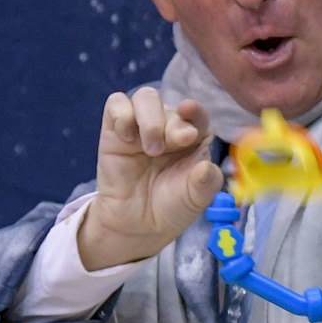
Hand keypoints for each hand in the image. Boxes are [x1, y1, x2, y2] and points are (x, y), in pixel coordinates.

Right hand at [77, 87, 221, 269]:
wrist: (137, 225)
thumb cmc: (171, 207)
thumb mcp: (195, 199)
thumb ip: (205, 183)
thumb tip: (206, 167)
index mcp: (194, 137)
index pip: (197, 114)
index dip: (194, 111)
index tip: (189, 111)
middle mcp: (169, 127)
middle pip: (170, 106)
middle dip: (171, 125)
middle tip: (166, 148)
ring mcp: (142, 126)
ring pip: (145, 97)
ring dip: (149, 118)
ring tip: (149, 148)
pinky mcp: (115, 130)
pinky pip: (116, 104)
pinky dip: (121, 114)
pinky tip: (126, 137)